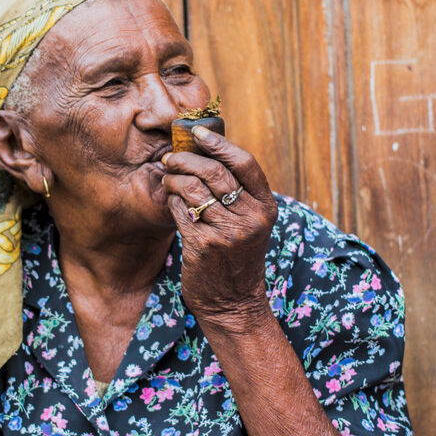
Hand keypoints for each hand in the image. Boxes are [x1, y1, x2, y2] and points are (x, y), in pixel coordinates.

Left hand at [161, 126, 277, 325]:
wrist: (234, 302)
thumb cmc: (238, 257)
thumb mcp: (251, 224)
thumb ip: (239, 193)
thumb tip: (206, 151)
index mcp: (266, 208)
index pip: (244, 163)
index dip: (220, 143)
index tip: (199, 132)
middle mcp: (251, 219)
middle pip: (214, 172)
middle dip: (187, 159)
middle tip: (171, 158)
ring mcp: (228, 233)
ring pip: (193, 189)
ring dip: (174, 179)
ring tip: (169, 179)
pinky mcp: (204, 246)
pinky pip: (180, 210)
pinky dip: (172, 202)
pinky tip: (172, 204)